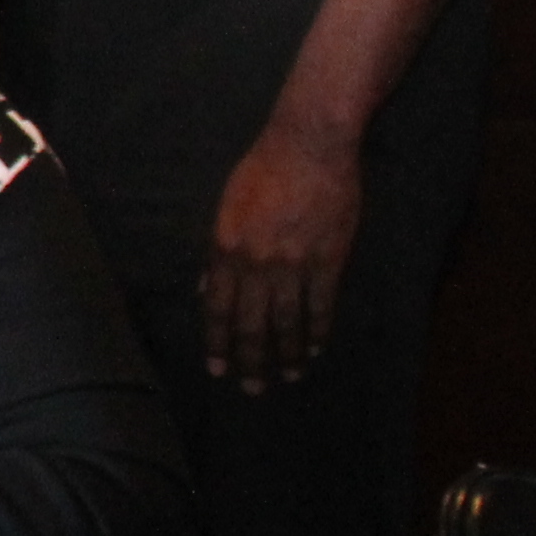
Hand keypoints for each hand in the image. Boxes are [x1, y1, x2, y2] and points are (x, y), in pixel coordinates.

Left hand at [205, 119, 364, 389]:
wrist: (308, 146)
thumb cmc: (261, 170)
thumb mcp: (225, 208)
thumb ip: (216, 254)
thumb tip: (207, 291)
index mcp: (225, 249)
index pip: (218, 309)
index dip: (218, 343)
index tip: (218, 369)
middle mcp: (255, 263)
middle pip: (251, 325)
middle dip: (251, 361)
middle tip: (253, 389)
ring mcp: (294, 264)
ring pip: (288, 322)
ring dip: (288, 354)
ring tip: (290, 376)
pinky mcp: (328, 260)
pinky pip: (322, 306)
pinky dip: (319, 331)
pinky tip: (316, 348)